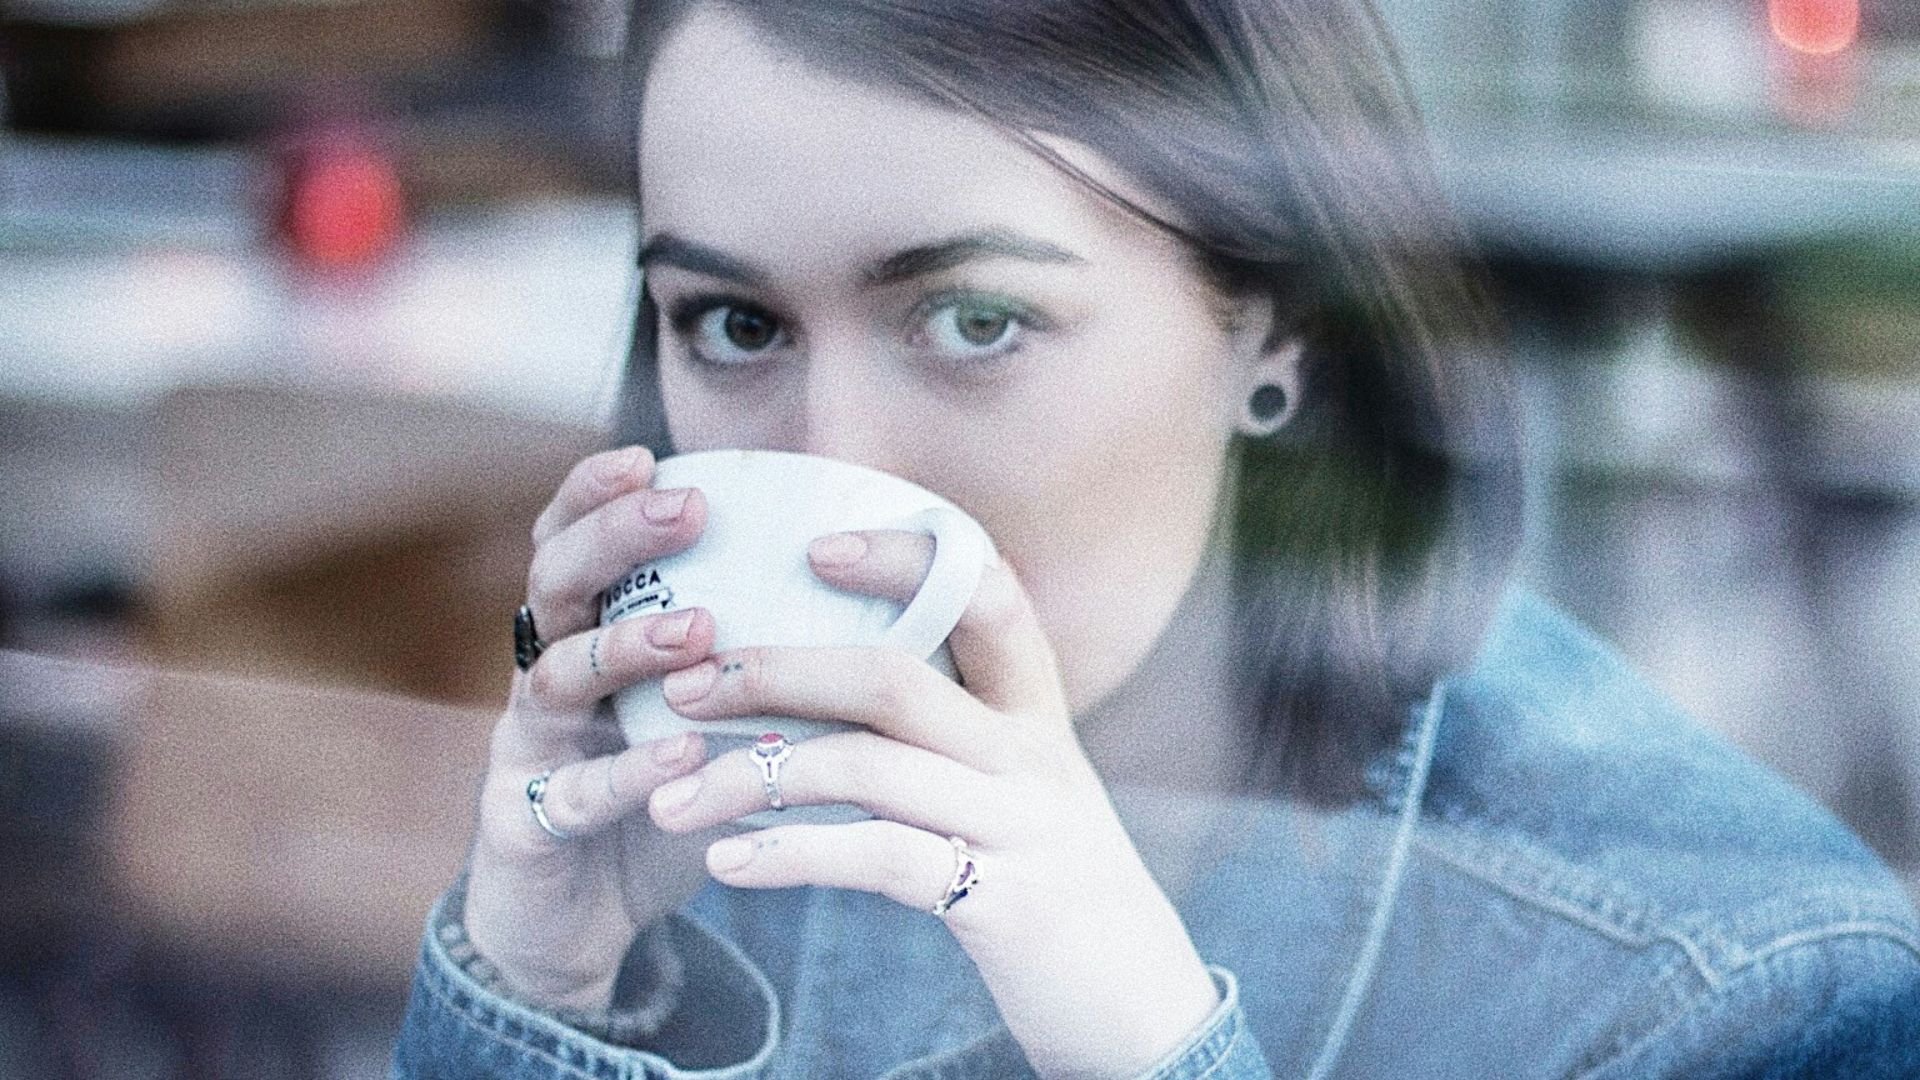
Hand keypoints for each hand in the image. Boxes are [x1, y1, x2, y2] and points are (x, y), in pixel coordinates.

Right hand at [464, 446, 721, 1010]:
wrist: (577, 927)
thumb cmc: (661, 798)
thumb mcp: (705, 715)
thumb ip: (757, 654)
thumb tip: (872, 591)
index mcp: (585, 635)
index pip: (574, 541)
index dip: (597, 493)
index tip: (650, 454)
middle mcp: (545, 676)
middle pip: (555, 584)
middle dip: (614, 538)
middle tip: (685, 508)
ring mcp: (528, 749)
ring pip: (556, 677)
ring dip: (627, 647)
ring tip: (700, 629)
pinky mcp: (524, 827)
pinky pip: (574, 792)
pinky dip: (629, 770)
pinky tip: (684, 754)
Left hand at [645, 530, 1221, 1078]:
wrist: (1137, 1003)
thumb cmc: (1049, 879)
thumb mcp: (1019, 787)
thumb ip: (951, 731)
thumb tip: (826, 681)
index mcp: (1035, 712)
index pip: (987, 595)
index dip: (907, 558)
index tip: (816, 546)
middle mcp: (1033, 754)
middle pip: (894, 678)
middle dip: (777, 671)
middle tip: (683, 683)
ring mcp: (1021, 826)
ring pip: (869, 768)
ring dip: (750, 776)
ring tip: (668, 798)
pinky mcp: (1003, 902)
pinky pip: (881, 859)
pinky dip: (792, 855)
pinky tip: (727, 866)